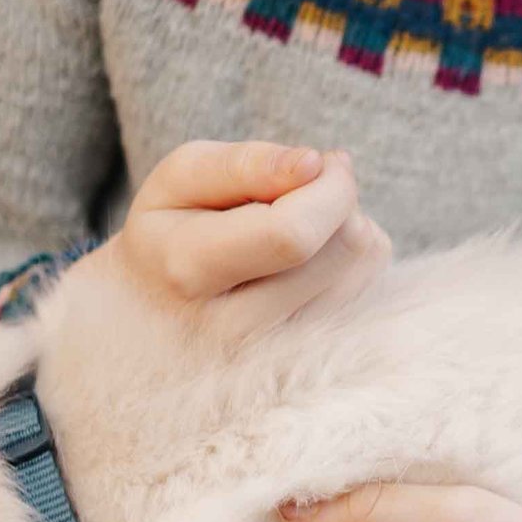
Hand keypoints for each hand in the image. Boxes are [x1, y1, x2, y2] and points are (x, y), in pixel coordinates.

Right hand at [94, 139, 388, 332]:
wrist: (151, 316)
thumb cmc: (170, 231)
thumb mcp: (181, 178)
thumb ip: (245, 165)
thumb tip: (314, 164)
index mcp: (188, 270)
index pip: (292, 234)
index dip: (327, 188)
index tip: (320, 161)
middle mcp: (234, 329)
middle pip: (344, 248)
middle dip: (338, 199)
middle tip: (303, 188)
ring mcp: (277, 355)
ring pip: (365, 264)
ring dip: (347, 225)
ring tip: (296, 225)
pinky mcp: (312, 360)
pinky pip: (370, 285)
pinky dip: (351, 257)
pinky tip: (310, 257)